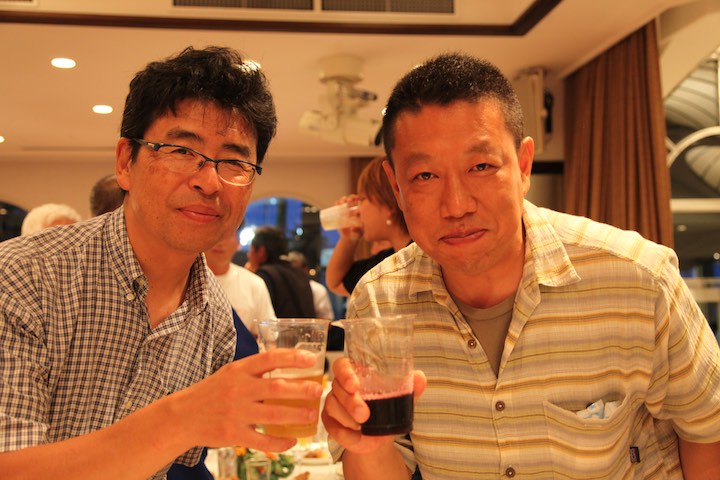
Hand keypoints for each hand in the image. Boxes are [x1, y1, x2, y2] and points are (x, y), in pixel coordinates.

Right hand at [174, 348, 323, 452]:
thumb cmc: (211, 392)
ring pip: (272, 415)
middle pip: (276, 388)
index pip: (269, 359)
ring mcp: (234, 413)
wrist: (182, 416)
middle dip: (301, 390)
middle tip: (318, 390)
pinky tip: (292, 441)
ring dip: (296, 416)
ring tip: (312, 415)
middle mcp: (237, 389)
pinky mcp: (232, 434)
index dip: (292, 358)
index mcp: (238, 370)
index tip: (312, 359)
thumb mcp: (230, 373)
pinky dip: (280, 443)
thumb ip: (255, 370)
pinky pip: (262, 440)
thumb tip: (289, 361)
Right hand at [321, 357, 425, 454]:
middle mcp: (341, 387)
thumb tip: (419, 378)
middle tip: (364, 414)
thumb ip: (410, 387)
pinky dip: (344, 434)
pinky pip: (331, 426)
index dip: (345, 373)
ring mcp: (333, 404)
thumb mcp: (401, 398)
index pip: (342, 365)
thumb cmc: (387, 410)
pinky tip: (356, 438)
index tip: (354, 385)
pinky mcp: (330, 422)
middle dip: (350, 402)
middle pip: (337, 387)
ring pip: (332, 406)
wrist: (379, 438)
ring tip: (362, 426)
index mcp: (356, 374)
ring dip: (347, 418)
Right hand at [336, 195, 362, 238]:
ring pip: (345, 201)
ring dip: (344, 199)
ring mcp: (346, 210)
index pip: (361, 202)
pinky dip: (337, 203)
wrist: (348, 238)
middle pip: (353, 199)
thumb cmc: (356, 235)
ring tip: (343, 201)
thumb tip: (352, 228)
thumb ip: (358, 231)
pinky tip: (337, 203)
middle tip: (350, 200)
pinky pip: (338, 206)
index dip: (360, 200)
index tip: (358, 200)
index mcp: (361, 212)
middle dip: (351, 197)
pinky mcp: (339, 213)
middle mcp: (354, 209)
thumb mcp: (358, 234)